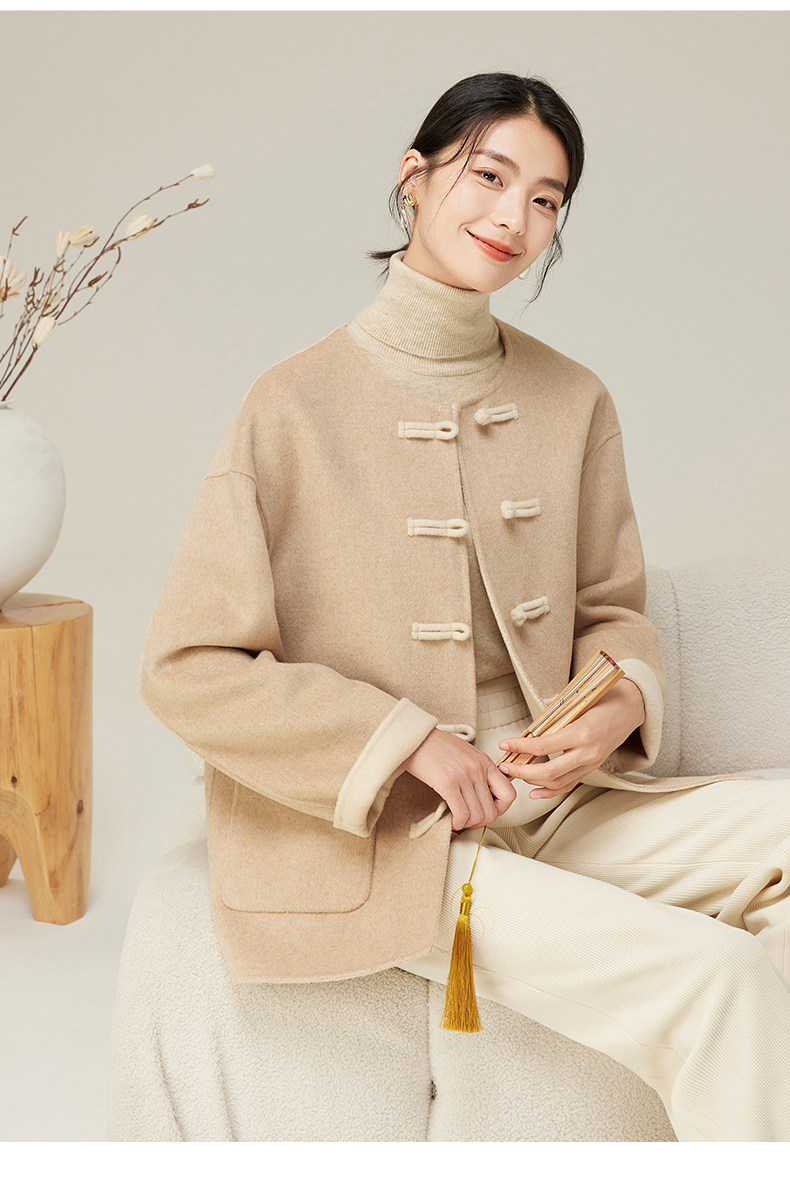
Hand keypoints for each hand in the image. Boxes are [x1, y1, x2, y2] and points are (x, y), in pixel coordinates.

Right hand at [402, 728, 517, 830]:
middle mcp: (478, 769)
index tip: (487, 810)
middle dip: (480, 822)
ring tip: (459, 820)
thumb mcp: (467, 754)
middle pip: (492, 811)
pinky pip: (462, 814)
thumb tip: (483, 796)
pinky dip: (458, 822)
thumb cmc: (437, 746)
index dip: (501, 809)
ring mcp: (464, 776)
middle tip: (469, 820)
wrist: (416, 737)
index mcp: (486, 762)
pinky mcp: (447, 783)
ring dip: (468, 824)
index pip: (509, 794)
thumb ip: (479, 772)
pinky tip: (451, 819)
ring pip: (477, 816)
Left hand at [497, 678, 644, 799]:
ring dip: (532, 781)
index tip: (504, 745)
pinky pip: (568, 785)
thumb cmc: (601, 701)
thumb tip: (527, 730)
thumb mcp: (576, 705)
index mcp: (581, 733)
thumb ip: (554, 719)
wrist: (629, 708)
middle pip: (548, 772)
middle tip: (505, 768)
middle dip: (522, 772)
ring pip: (557, 782)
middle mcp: (587, 752)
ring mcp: (590, 763)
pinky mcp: (592, 768)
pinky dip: (549, 791)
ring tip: (514, 776)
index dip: (520, 747)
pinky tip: (534, 791)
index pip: (543, 746)